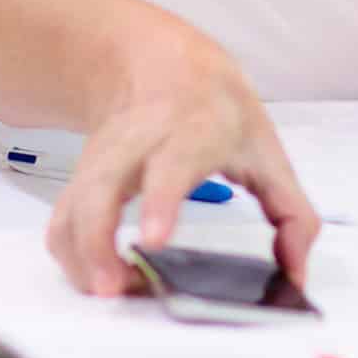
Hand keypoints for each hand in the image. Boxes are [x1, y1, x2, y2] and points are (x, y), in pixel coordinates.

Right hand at [45, 30, 319, 297]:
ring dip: (81, 257)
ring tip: (112, 291)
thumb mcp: (267, 150)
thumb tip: (295, 274)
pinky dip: (72, 257)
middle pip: (100, 186)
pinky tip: (101, 277)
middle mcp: (137, 142)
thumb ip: (292, 214)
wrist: (165, 66)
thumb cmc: (217, 112)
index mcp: (192, 131)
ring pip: (71, 207)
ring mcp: (103, 159)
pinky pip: (62, 221)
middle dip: (97, 239)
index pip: (169, 166)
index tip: (152, 240)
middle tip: (112, 287)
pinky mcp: (82, 179)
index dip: (158, 202)